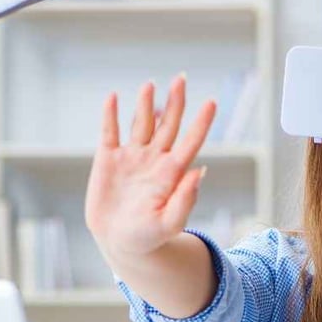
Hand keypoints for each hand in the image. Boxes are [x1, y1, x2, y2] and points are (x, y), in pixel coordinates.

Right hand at [85, 74, 216, 259]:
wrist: (118, 242)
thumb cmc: (148, 237)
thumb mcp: (169, 224)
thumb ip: (185, 200)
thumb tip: (201, 171)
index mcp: (171, 173)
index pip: (190, 142)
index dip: (201, 123)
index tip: (212, 103)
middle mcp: (154, 159)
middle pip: (167, 125)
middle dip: (175, 103)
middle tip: (181, 79)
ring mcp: (131, 157)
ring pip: (141, 123)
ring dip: (145, 103)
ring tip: (150, 85)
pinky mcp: (108, 159)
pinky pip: (109, 132)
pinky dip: (110, 115)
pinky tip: (113, 98)